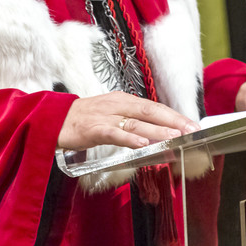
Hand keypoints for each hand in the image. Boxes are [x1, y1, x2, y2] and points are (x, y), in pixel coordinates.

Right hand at [58, 92, 198, 151]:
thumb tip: (158, 133)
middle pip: (150, 110)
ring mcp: (105, 116)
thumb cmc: (85, 120)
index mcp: (124, 101)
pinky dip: (129, 139)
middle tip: (192, 130)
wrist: (52, 120)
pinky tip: (143, 144)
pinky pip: (114, 133)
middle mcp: (117, 105)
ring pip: (136, 122)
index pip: (155, 107)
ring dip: (157, 130)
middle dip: (173, 121)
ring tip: (175, 136)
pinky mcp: (92, 129)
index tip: (193, 126)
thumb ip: (133, 122)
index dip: (175, 116)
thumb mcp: (111, 115)